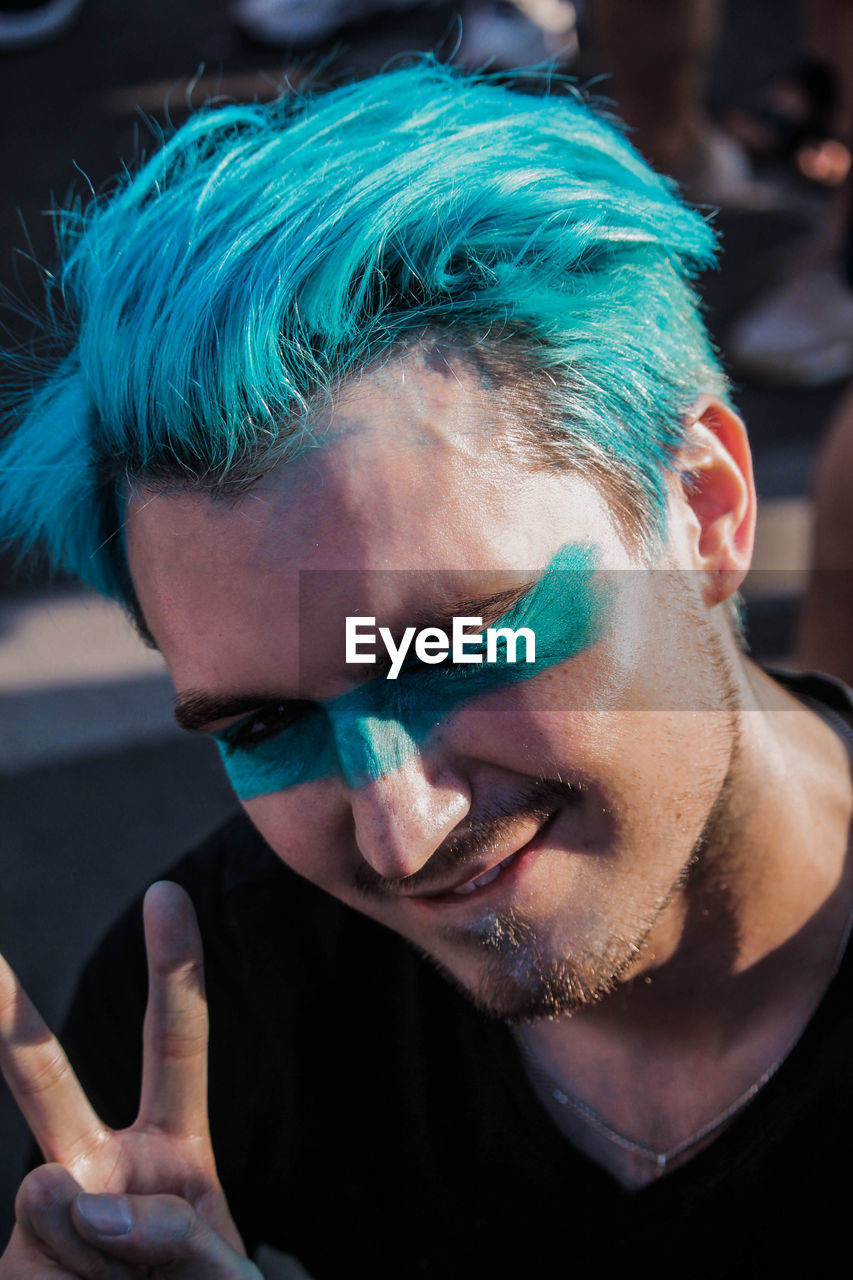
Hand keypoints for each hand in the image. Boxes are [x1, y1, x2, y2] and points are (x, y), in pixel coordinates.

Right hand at [0, 881, 260, 1276]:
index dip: (173, 969)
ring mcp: (49, 1214)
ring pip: (54, 1208)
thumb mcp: (221, 1270)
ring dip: (101, 1268)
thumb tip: (57, 1189)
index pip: (176, 1045)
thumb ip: (169, 1232)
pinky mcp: (14, 1266)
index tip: (164, 893)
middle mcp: (99, 1165)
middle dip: (10, 1017)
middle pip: (46, 1083)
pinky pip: (36, 1271)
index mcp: (172, 1146)